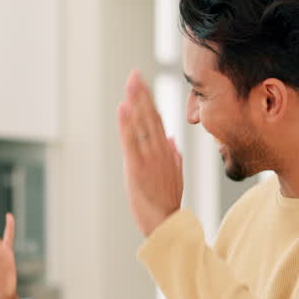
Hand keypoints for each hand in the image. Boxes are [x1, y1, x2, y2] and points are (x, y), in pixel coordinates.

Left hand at [118, 70, 183, 236]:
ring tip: (129, 84)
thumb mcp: (175, 177)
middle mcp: (159, 151)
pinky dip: (126, 124)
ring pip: (141, 124)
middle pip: (150, 116)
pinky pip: (131, 141)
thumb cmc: (168, 204)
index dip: (149, 101)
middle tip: (134, 74)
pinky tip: (123, 108)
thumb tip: (173, 140)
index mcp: (166, 152)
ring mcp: (148, 158)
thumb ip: (174, 157)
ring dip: (135, 102)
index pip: (157, 120)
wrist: (167, 224)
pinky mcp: (137, 167)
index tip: (143, 84)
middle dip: (142, 94)